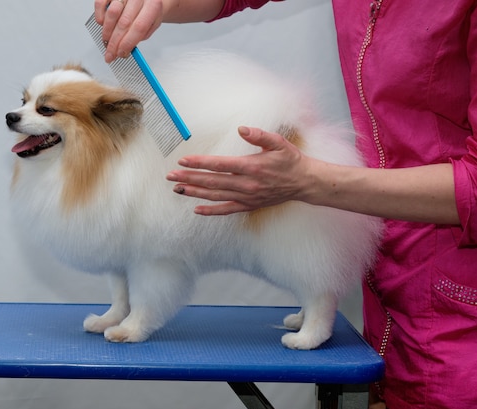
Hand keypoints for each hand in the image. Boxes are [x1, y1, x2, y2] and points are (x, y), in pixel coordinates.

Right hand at [94, 0, 164, 61]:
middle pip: (124, 23)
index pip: (139, 27)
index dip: (128, 43)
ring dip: (107, 32)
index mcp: (152, 6)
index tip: (121, 53)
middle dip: (115, 43)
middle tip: (111, 54)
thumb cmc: (148, 12)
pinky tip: (103, 24)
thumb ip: (140, 36)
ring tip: (107, 41)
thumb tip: (124, 49)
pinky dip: (100, 16)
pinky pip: (100, 3)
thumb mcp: (151, 25)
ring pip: (112, 13)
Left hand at [166, 126, 311, 214]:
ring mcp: (247, 197)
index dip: (199, 163)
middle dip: (190, 178)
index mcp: (251, 166)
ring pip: (216, 196)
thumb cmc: (290, 160)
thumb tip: (242, 128)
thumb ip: (259, 135)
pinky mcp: (249, 205)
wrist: (305, 182)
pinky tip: (197, 209)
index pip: (219, 164)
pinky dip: (211, 211)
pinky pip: (227, 210)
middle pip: (212, 181)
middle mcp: (247, 184)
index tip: (183, 161)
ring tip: (178, 189)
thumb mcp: (278, 142)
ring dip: (195, 192)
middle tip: (171, 176)